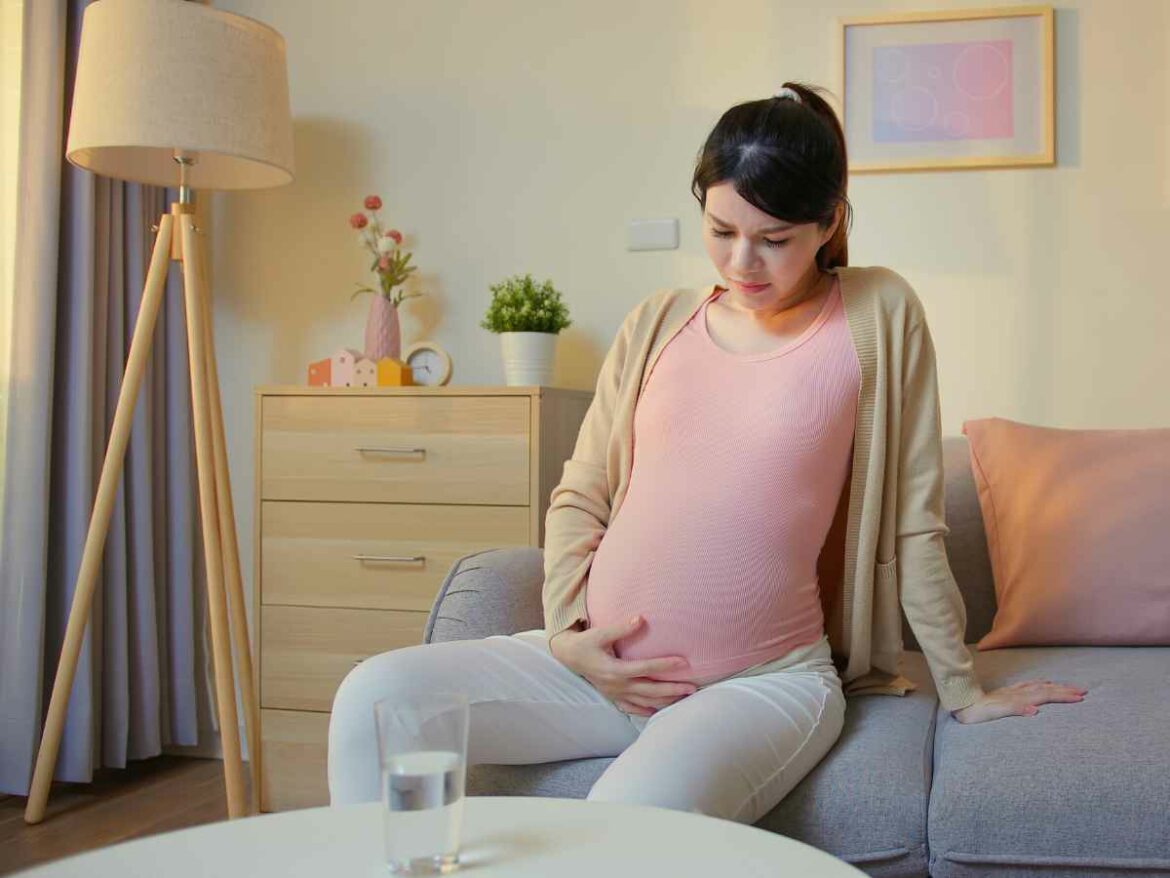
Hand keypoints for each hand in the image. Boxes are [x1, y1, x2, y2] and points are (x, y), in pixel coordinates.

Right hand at [549, 615, 696, 715]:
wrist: (569, 657)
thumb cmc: (586, 643)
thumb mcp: (600, 633)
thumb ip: (621, 628)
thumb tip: (640, 619)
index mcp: (615, 670)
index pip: (645, 669)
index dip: (665, 666)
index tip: (683, 663)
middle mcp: (617, 685)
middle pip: (650, 690)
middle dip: (672, 690)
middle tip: (692, 688)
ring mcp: (616, 694)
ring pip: (645, 701)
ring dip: (665, 701)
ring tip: (684, 698)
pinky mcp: (613, 697)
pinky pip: (632, 708)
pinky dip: (646, 710)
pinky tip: (659, 711)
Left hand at [951, 679, 1088, 723]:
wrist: (962, 704)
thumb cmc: (978, 712)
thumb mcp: (995, 713)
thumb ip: (1015, 710)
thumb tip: (1035, 711)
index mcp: (1018, 698)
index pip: (1045, 696)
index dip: (1063, 696)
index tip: (1081, 697)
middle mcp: (1017, 693)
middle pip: (1045, 689)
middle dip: (1065, 690)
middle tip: (1083, 691)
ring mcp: (1012, 692)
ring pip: (1038, 686)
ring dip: (1055, 686)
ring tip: (1069, 686)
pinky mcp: (1007, 694)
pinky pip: (1028, 686)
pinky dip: (1040, 684)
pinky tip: (1043, 683)